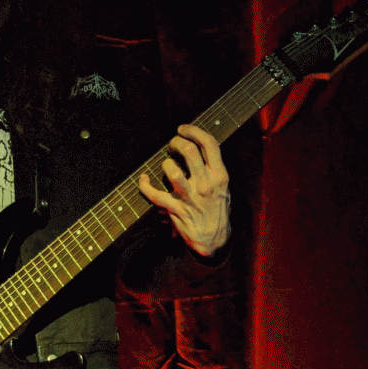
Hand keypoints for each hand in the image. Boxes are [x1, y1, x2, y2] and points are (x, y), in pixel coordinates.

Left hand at [139, 124, 230, 256]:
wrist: (213, 239)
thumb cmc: (217, 210)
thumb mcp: (224, 187)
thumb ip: (213, 168)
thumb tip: (197, 146)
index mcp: (219, 175)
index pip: (209, 144)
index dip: (193, 130)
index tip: (183, 129)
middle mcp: (205, 184)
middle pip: (188, 151)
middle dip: (176, 142)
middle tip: (172, 144)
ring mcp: (189, 197)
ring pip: (171, 170)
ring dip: (165, 163)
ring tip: (166, 163)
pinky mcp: (175, 209)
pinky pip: (154, 194)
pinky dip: (144, 185)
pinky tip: (143, 179)